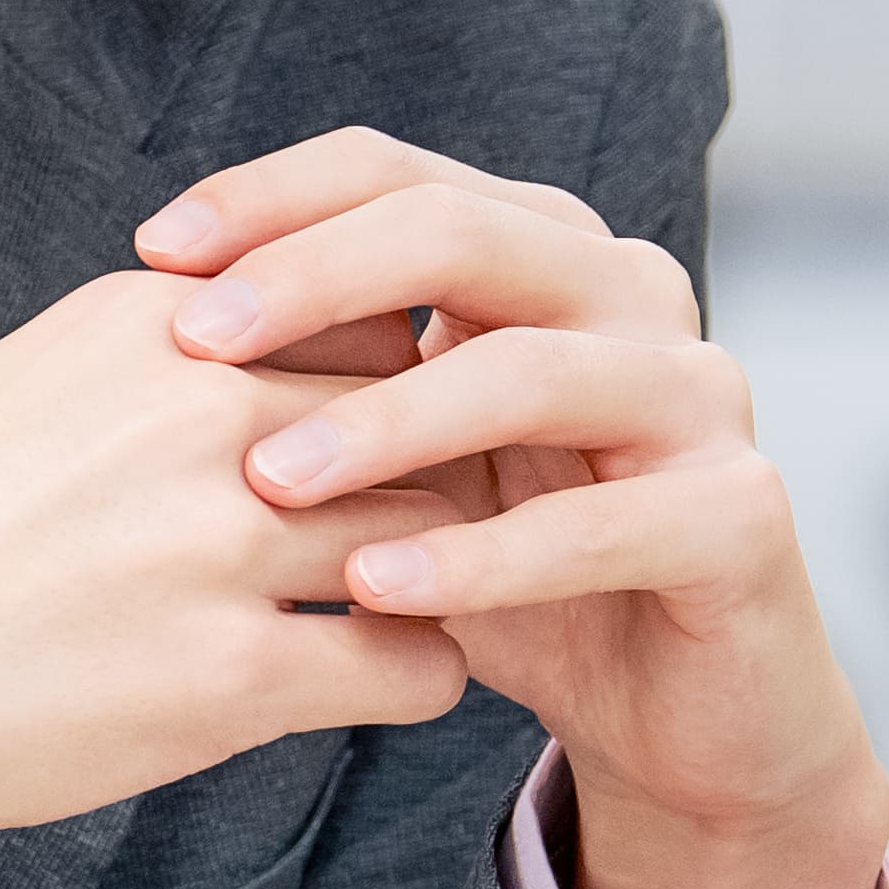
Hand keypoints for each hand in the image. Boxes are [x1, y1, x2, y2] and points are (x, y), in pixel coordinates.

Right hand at [0, 260, 493, 888]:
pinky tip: (386, 679)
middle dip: (456, 468)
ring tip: (439, 599)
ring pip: (441, 532)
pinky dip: (425, 672)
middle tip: (468, 522)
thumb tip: (290, 348)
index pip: (365, 305)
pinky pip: (415, 665)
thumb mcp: (34, 390)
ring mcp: (216, 542)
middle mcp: (196, 408)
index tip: (409, 424)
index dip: (403, 371)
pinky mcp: (224, 678)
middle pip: (425, 411)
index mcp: (148, 321)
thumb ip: (167, 359)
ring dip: (454, 572)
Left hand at [141, 132, 888, 888]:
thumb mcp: (405, 462)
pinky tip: (377, 586)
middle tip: (195, 341)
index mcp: (546, 253)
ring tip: (267, 482)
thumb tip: (149, 309)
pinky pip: (601, 523)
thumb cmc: (517, 571)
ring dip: (389, 422)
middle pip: (467, 233)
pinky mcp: (739, 516)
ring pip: (533, 369)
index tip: (152, 252)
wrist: (678, 713)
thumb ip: (325, 380)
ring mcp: (702, 397)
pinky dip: (483, 556)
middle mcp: (632, 294)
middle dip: (317, 277)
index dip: (274, 199)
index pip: (400, 175)